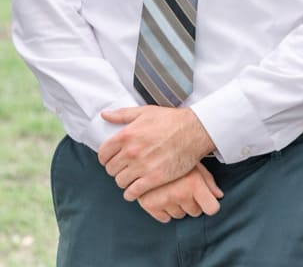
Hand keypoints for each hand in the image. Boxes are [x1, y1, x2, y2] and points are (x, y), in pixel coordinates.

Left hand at [98, 106, 215, 200]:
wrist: (195, 130)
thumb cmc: (172, 120)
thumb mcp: (146, 112)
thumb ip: (122, 114)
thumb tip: (105, 115)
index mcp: (126, 135)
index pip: (103, 154)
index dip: (107, 158)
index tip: (114, 159)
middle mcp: (131, 152)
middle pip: (111, 169)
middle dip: (117, 169)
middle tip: (126, 168)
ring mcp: (142, 166)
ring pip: (120, 181)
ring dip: (125, 181)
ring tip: (133, 178)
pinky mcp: (154, 178)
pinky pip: (133, 192)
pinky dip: (132, 193)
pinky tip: (136, 190)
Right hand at [137, 163, 223, 223]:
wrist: (148, 154)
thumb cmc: (176, 158)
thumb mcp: (196, 166)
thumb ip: (209, 182)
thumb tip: (218, 196)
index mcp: (194, 184)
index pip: (211, 208)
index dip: (211, 205)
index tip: (208, 202)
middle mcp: (180, 194)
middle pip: (196, 212)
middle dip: (193, 204)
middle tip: (187, 191)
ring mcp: (164, 200)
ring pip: (180, 215)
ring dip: (179, 207)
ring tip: (174, 192)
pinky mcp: (149, 205)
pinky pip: (164, 219)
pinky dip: (165, 211)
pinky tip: (164, 198)